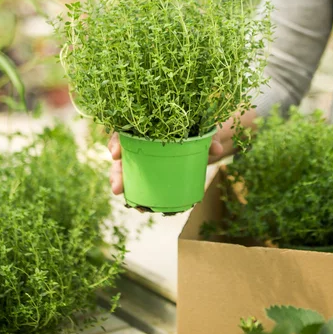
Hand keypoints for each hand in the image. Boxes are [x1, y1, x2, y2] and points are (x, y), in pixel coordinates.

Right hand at [107, 109, 255, 194]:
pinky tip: (141, 207)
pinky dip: (139, 195)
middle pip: (122, 155)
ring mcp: (145, 158)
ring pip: (127, 171)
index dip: (117, 142)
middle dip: (117, 172)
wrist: (206, 142)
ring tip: (124, 198)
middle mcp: (142, 141)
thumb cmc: (200, 129)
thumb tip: (216, 150)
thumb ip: (209, 138)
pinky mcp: (154, 172)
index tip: (116, 153)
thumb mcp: (204, 130)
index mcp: (147, 126)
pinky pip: (141, 183)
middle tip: (117, 187)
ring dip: (122, 185)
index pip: (125, 131)